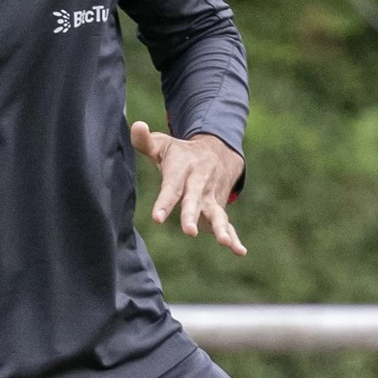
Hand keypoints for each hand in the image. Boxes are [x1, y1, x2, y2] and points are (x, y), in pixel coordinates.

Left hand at [131, 122, 246, 256]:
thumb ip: (146, 140)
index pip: (172, 188)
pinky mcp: (219, 206)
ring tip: (224, 242)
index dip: (164, 202)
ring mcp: (211, 196)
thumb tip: (137, 125)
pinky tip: (239, 251)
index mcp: (183, 170)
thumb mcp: (164, 143)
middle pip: (195, 202)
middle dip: (192, 216)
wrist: (218, 151)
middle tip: (190, 231)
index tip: (156, 217)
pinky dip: (235, 237)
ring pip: (216, 214)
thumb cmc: (182, 152)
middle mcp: (199, 184)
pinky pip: (228, 223)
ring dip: (221, 228)